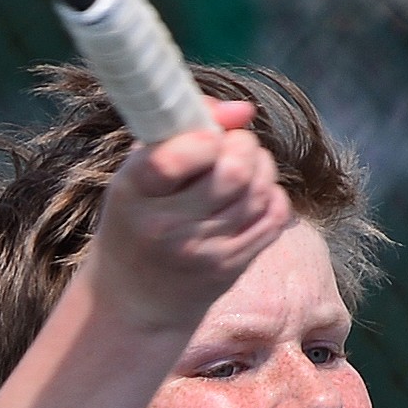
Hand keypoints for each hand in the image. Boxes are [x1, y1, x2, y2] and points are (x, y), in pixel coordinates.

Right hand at [86, 99, 292, 331]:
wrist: (137, 298)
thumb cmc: (137, 219)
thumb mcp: (138, 172)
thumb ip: (180, 127)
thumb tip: (244, 109)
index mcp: (133, 194)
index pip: (174, 158)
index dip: (205, 136)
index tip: (209, 134)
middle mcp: (167, 227)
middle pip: (232, 172)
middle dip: (243, 145)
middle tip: (233, 144)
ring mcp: (204, 251)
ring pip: (259, 190)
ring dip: (261, 166)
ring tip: (245, 163)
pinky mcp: (232, 265)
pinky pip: (274, 215)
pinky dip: (272, 194)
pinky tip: (253, 193)